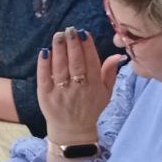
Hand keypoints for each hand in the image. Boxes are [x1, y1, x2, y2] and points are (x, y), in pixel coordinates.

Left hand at [37, 27, 123, 144]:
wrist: (72, 131)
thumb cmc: (90, 108)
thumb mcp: (105, 93)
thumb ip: (110, 73)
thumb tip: (118, 55)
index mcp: (94, 86)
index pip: (92, 63)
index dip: (87, 47)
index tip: (83, 32)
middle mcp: (78, 89)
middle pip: (76, 63)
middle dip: (73, 44)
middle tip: (70, 30)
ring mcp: (61, 92)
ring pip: (60, 67)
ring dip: (59, 49)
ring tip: (58, 35)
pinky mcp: (45, 95)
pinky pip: (44, 77)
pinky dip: (44, 64)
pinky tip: (44, 52)